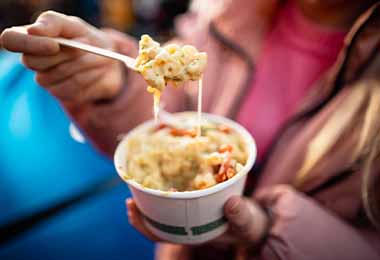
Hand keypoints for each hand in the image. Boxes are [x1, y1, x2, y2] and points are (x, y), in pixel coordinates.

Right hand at [0, 11, 125, 104]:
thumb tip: (35, 30)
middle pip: (33, 61)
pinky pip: (73, 87)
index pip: (10, 40)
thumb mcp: (73, 25)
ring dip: (84, 63)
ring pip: (58, 74)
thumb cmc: (85, 39)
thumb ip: (54, 23)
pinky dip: (90, 76)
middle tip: (86, 45)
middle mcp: (33, 61)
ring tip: (98, 56)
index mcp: (30, 39)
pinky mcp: (62, 94)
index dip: (29, 44)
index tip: (54, 45)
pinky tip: (97, 70)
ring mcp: (46, 80)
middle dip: (64, 53)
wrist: (108, 60)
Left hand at [126, 196, 269, 244]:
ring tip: (137, 183)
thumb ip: (241, 215)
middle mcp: (185, 224)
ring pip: (161, 210)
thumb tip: (231, 204)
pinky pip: (173, 196)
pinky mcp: (193, 201)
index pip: (161, 234)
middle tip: (128, 199)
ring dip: (148, 197)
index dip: (143, 224)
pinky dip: (164, 185)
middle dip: (140, 212)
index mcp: (192, 233)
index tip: (130, 206)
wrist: (252, 219)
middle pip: (155, 223)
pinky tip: (161, 172)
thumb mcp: (247, 222)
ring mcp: (188, 213)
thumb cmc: (247, 223)